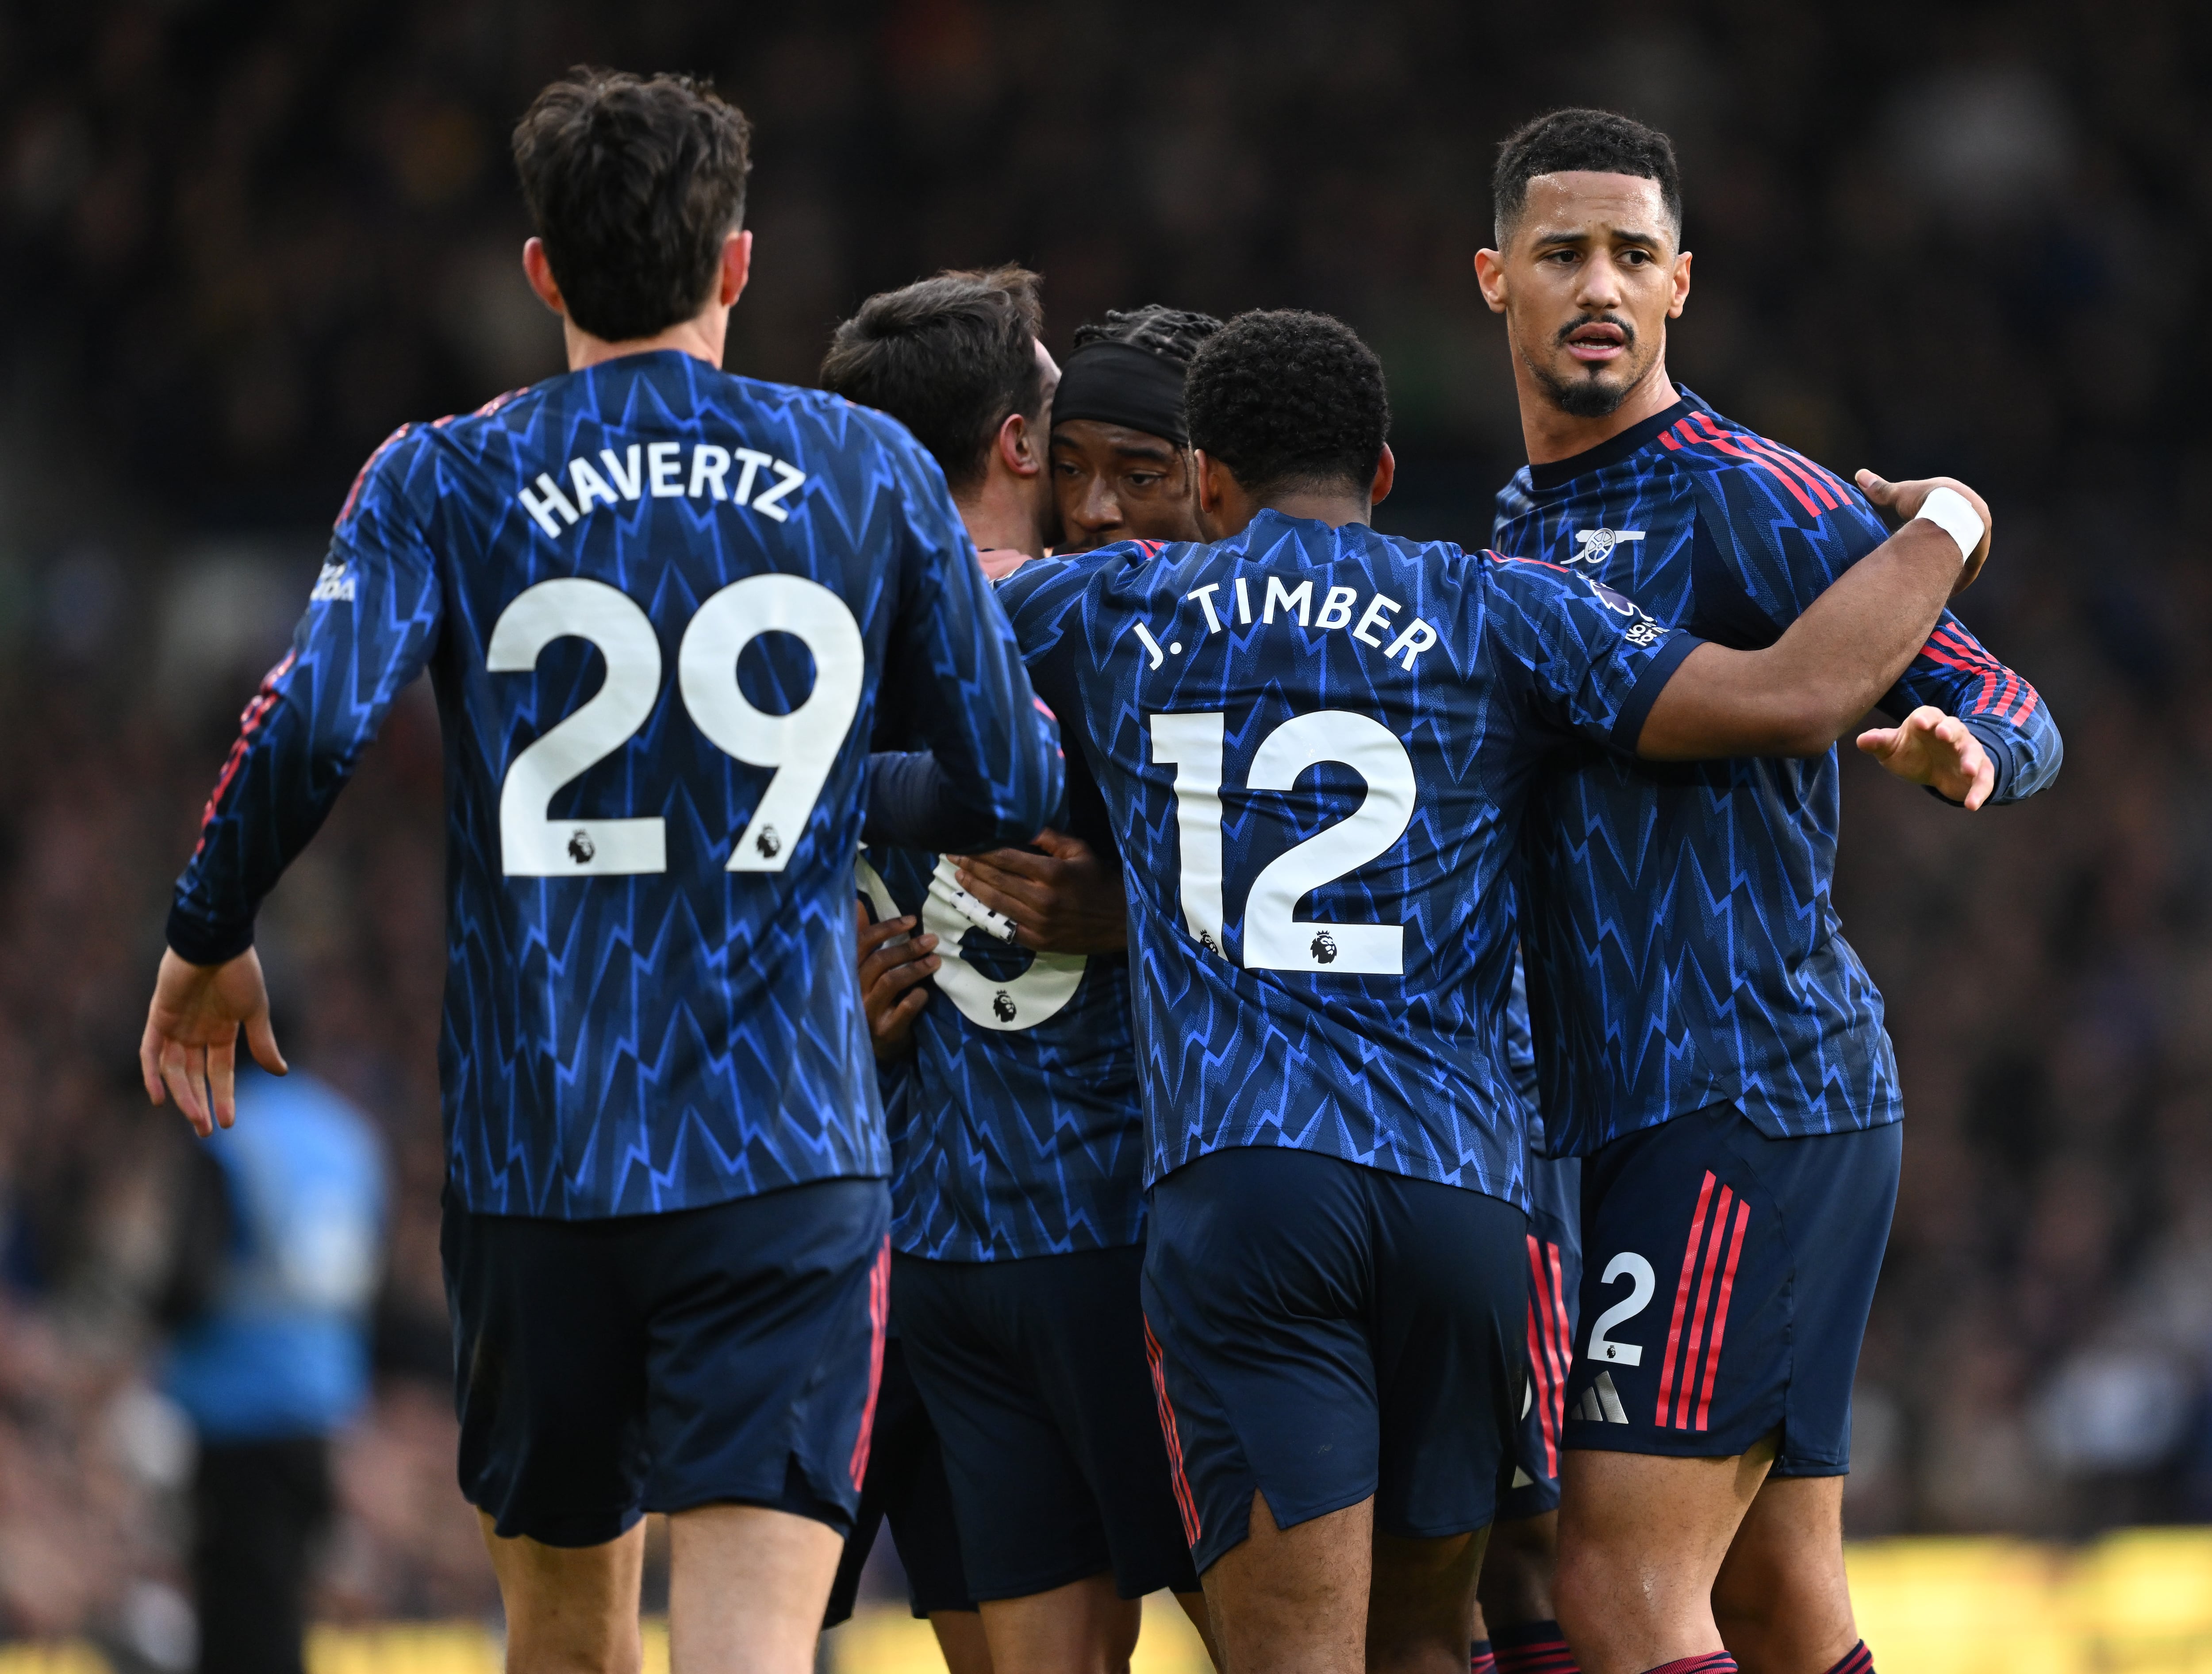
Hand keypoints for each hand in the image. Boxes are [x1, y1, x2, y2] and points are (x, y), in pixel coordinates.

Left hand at [139, 947, 287, 1137]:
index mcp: (221, 1031)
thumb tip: (280, 1073)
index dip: (223, 1096)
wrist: (217, 941)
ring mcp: (176, 1026)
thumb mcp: (256, 1012)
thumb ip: (263, 1042)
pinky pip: (150, 1051)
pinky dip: (151, 1074)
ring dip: (182, 1095)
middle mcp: (196, 1032)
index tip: (228, 1123)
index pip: (220, 1071)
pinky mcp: (159, 1016)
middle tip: (206, 1131)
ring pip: (174, 1070)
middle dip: (200, 1103)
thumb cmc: (241, 972)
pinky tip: (158, 1097)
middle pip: (194, 1076)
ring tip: (194, 1118)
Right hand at [857, 904, 936, 1060]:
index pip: (862, 942)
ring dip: (916, 968)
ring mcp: (867, 1012)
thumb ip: (863, 942)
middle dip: (908, 947)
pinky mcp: (884, 1031)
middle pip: (879, 961)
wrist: (877, 1048)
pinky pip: (903, 1009)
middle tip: (932, 940)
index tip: (911, 920)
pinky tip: (925, 992)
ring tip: (936, 961)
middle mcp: (854, 990)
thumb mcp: (864, 973)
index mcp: (848, 972)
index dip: (887, 928)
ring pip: (891, 982)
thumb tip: (856, 904)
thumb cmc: (873, 1001)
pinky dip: (917, 997)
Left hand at [953, 829, 1125, 954]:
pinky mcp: (1038, 942)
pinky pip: (1005, 926)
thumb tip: (1020, 823)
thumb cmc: (1100, 881)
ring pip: (996, 903)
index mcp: (1053, 874)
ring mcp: (1038, 924)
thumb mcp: (1081, 851)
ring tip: (960, 875)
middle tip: (952, 855)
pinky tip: (976, 903)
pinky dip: (988, 914)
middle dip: (971, 866)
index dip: (980, 850)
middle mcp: (1042, 899)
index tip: (964, 842)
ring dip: (974, 888)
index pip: (1006, 858)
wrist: (1121, 922)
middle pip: (996, 879)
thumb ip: (1049, 837)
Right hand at [1854, 470, 1991, 593]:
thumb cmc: (1926, 498)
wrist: (1951, 509)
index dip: (1933, 524)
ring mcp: (1978, 538)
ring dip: (1948, 567)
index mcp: (1959, 500)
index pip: (1948, 514)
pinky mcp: (1978, 556)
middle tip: (1924, 561)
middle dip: (1943, 549)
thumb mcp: (1900, 493)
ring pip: (1962, 556)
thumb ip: (1881, 488)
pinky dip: (1952, 580)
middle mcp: (1973, 518)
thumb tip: (1859, 474)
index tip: (1922, 533)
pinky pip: (1965, 572)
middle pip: (1956, 538)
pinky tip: (1939, 590)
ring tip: (1928, 581)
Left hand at [1857, 705, 1995, 809]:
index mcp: (1928, 722)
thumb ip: (1879, 743)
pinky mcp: (1979, 771)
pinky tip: (1972, 805)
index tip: (1918, 723)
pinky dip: (1979, 791)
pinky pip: (1983, 779)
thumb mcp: (1891, 749)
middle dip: (1949, 731)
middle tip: (1944, 735)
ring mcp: (1967, 751)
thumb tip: (1861, 740)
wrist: (1933, 769)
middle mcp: (1951, 732)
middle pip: (1953, 728)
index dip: (1924, 718)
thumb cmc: (1910, 752)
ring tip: (1969, 771)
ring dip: (1971, 760)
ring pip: (1972, 752)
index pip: (1927, 715)